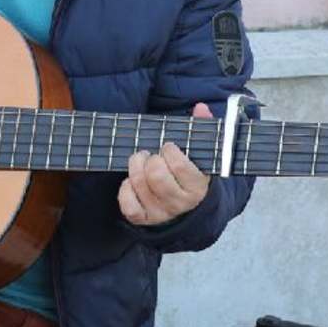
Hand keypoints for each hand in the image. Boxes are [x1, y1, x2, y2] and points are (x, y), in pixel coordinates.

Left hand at [118, 102, 214, 226]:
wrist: (186, 204)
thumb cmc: (189, 172)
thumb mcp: (200, 152)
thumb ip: (202, 128)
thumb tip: (201, 108)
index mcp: (198, 187)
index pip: (179, 166)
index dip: (169, 151)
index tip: (168, 147)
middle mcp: (181, 203)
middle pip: (156, 176)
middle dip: (150, 159)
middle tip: (151, 155)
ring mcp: (161, 212)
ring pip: (139, 185)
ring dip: (135, 167)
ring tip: (141, 161)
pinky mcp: (144, 219)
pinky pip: (128, 204)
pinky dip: (125, 189)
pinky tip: (131, 181)